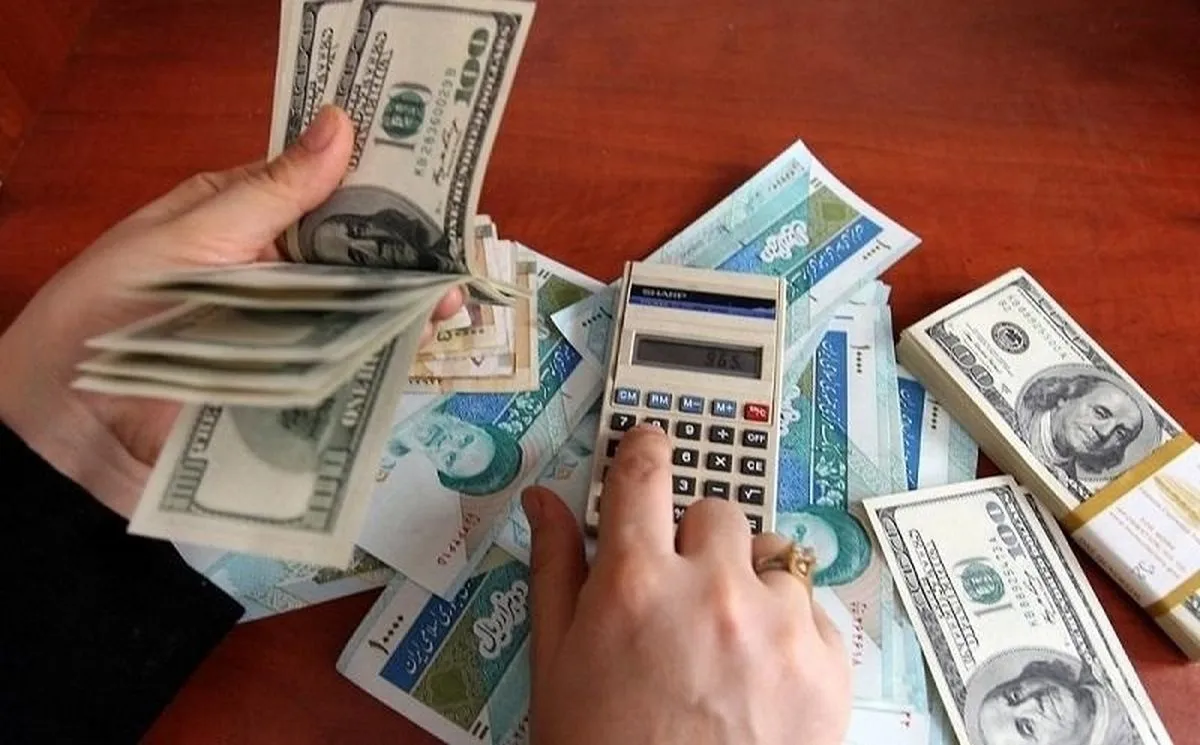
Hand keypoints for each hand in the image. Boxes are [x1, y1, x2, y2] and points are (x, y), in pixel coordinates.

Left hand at [0, 106, 463, 518]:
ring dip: (402, 309)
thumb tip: (341, 123)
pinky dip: (381, 359)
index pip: (326, 192)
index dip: (382, 192)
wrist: (73, 426)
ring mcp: (280, 327)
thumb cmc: (111, 309)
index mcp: (242, 214)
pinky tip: (417, 354)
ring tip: (447, 311)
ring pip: (355, 311)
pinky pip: (342, 365)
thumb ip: (271, 193)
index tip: (437, 196)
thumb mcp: (191, 239)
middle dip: (405, 259)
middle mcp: (269, 268)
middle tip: (455, 268)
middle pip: (352, 257)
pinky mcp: (285, 382)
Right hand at [521, 424, 851, 744]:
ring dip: (748, 583)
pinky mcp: (828, 662)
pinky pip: (812, 605)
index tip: (650, 447)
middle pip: (713, 510)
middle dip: (694, 540)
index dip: (644, 449)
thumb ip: (554, 568)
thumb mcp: (556, 665)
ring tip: (725, 645)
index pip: (643, 472)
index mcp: (635, 584)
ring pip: (772, 555)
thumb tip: (545, 501)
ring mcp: (778, 625)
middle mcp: (713, 590)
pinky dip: (788, 627)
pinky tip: (760, 674)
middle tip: (679, 592)